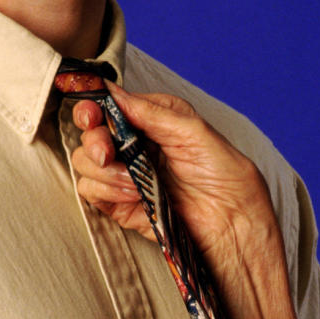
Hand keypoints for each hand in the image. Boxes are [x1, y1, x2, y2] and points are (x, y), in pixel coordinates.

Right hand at [71, 87, 276, 259]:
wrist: (233, 226)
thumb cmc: (227, 178)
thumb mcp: (196, 133)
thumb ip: (154, 112)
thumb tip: (114, 92)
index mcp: (156, 120)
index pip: (112, 105)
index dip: (95, 106)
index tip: (93, 115)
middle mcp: (138, 145)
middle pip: (92, 132)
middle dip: (95, 139)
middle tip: (107, 152)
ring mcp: (127, 174)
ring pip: (86, 161)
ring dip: (105, 170)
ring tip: (135, 182)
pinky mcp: (121, 203)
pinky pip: (90, 190)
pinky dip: (106, 190)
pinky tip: (133, 195)